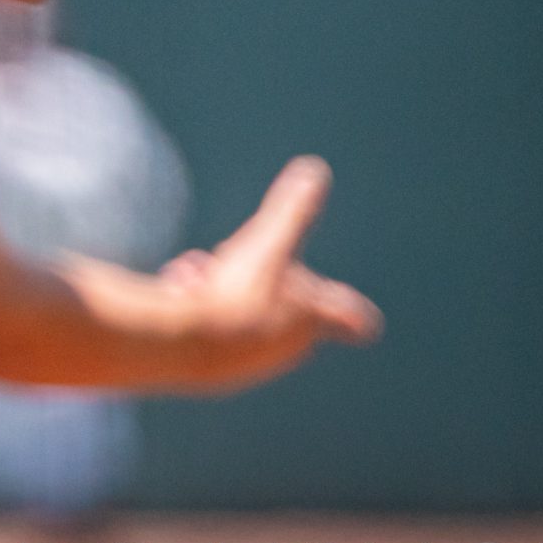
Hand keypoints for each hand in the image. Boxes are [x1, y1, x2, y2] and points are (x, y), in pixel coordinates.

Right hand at [164, 156, 382, 390]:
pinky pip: (215, 332)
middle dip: (257, 278)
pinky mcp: (218, 373)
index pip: (346, 317)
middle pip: (284, 307)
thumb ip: (291, 210)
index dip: (354, 314)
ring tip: (192, 276)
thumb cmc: (235, 293)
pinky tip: (177, 296)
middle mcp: (287, 347)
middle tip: (228, 257)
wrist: (183, 343)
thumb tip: (314, 169)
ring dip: (221, 290)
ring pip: (242, 315)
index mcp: (310, 318)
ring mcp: (253, 363)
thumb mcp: (265, 242)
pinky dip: (200, 310)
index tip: (365, 324)